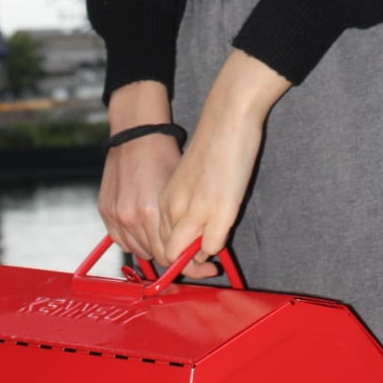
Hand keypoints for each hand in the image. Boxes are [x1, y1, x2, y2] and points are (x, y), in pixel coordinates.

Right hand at [98, 80, 178, 263]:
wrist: (137, 134)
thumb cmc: (163, 156)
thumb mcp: (180, 190)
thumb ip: (184, 222)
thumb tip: (196, 246)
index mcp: (151, 212)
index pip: (169, 255)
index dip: (186, 261)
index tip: (199, 264)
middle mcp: (131, 217)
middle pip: (154, 256)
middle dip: (171, 256)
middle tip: (184, 252)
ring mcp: (116, 215)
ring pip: (138, 250)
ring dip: (152, 247)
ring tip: (164, 235)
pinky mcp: (105, 211)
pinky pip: (121, 240)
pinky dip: (134, 239)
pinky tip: (145, 229)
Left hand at [156, 50, 288, 273]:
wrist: (226, 118)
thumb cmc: (211, 144)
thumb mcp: (185, 177)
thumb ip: (183, 202)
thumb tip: (190, 226)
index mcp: (162, 199)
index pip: (156, 242)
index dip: (172, 254)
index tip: (188, 254)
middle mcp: (172, 208)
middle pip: (168, 254)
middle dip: (184, 263)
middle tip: (204, 261)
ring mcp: (194, 212)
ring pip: (186, 256)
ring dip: (199, 258)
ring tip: (214, 248)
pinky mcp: (218, 212)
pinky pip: (212, 246)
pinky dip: (217, 247)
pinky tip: (224, 233)